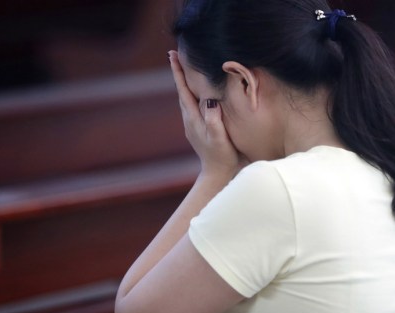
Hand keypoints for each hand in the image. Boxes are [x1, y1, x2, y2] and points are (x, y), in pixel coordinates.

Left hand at [169, 51, 241, 178]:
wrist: (219, 174)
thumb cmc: (222, 156)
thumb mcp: (220, 138)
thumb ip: (213, 120)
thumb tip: (210, 101)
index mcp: (193, 118)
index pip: (183, 90)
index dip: (178, 72)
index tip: (172, 56)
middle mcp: (189, 120)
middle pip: (181, 91)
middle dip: (178, 73)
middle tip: (174, 55)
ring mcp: (193, 125)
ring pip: (186, 98)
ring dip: (184, 83)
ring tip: (183, 69)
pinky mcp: (198, 129)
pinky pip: (193, 106)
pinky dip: (192, 94)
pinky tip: (197, 92)